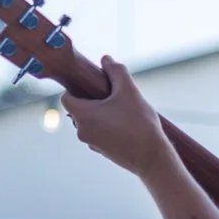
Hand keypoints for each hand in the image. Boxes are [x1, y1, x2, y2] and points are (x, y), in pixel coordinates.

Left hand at [59, 57, 173, 176]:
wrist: (152, 158)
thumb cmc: (139, 123)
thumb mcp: (129, 91)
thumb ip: (116, 71)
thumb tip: (106, 59)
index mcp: (83, 115)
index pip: (66, 97)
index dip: (76, 87)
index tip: (91, 83)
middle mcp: (82, 131)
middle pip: (79, 108)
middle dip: (93, 99)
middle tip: (112, 94)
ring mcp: (91, 143)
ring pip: (90, 121)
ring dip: (101, 113)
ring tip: (122, 109)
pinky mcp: (102, 151)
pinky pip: (99, 133)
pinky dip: (107, 126)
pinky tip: (126, 123)